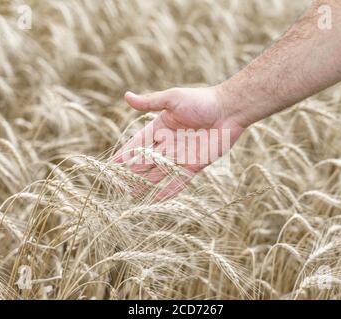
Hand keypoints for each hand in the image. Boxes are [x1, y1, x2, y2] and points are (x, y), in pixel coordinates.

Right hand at [114, 86, 244, 200]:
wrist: (228, 110)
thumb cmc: (201, 101)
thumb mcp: (172, 99)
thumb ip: (150, 102)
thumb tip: (126, 96)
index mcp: (160, 127)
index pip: (138, 143)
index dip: (126, 153)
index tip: (113, 164)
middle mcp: (168, 143)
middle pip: (146, 161)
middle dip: (133, 172)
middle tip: (119, 185)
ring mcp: (181, 155)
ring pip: (159, 172)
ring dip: (146, 183)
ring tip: (132, 194)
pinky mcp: (195, 165)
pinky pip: (180, 180)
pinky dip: (169, 190)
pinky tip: (158, 199)